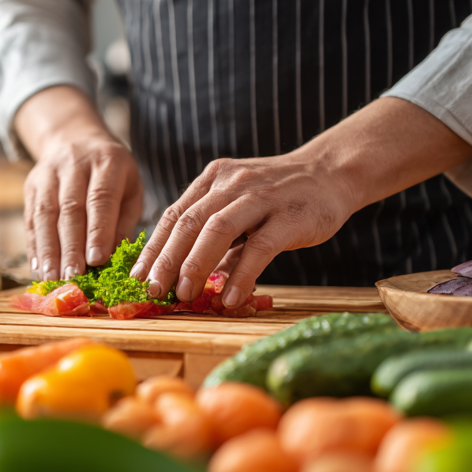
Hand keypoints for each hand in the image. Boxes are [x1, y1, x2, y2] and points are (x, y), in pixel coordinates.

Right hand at [15, 86, 143, 278]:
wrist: (75, 138)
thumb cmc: (113, 174)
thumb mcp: (130, 189)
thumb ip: (123, 222)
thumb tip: (113, 261)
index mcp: (107, 162)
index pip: (100, 198)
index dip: (98, 231)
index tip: (97, 261)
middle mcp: (74, 163)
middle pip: (70, 209)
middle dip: (71, 246)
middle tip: (73, 277)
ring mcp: (48, 173)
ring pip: (45, 214)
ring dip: (48, 250)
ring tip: (52, 278)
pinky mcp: (31, 185)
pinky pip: (30, 218)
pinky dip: (34, 245)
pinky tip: (38, 268)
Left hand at [132, 98, 471, 303]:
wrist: (332, 173)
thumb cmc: (280, 196)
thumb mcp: (239, 205)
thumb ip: (215, 234)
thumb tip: (187, 275)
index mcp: (213, 179)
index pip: (174, 215)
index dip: (154, 247)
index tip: (139, 276)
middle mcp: (232, 183)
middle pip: (188, 222)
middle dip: (167, 260)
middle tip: (154, 291)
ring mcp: (261, 197)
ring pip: (217, 230)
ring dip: (195, 265)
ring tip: (184, 296)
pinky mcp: (289, 216)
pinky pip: (258, 248)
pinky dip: (240, 275)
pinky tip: (229, 298)